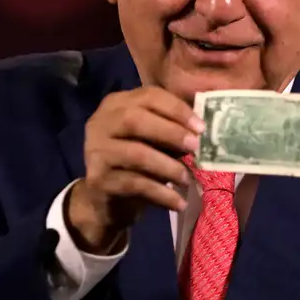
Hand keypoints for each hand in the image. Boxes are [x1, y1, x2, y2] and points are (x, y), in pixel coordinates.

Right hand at [67, 87, 204, 253]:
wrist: (107, 200)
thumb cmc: (137, 163)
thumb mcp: (155, 141)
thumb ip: (173, 130)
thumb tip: (202, 130)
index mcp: (117, 104)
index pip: (148, 96)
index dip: (176, 109)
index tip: (201, 127)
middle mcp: (101, 123)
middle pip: (135, 119)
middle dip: (170, 132)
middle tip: (195, 147)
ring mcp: (96, 151)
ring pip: (136, 154)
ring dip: (168, 167)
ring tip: (187, 179)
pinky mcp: (98, 179)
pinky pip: (134, 184)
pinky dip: (161, 194)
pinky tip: (179, 203)